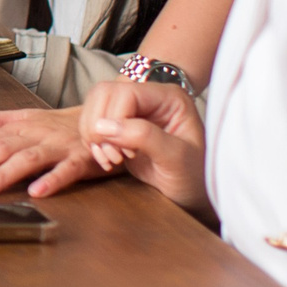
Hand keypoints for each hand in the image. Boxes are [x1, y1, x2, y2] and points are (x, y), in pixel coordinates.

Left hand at [0, 106, 105, 197]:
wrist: (105, 120)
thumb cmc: (59, 126)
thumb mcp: (23, 118)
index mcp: (20, 124)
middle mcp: (36, 132)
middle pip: (0, 147)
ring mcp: (58, 146)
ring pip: (28, 158)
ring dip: (4, 174)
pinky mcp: (82, 160)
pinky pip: (67, 170)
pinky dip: (52, 180)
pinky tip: (37, 191)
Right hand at [80, 79, 210, 213]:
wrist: (191, 193)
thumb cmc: (194, 176)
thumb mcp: (176, 158)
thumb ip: (144, 136)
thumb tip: (104, 126)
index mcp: (169, 98)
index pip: (126, 93)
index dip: (116, 119)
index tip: (124, 151)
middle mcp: (148, 98)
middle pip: (104, 93)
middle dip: (99, 126)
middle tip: (114, 156)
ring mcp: (133, 110)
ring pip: (94, 105)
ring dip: (92, 134)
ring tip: (110, 159)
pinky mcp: (120, 124)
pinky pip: (92, 121)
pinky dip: (91, 142)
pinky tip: (107, 159)